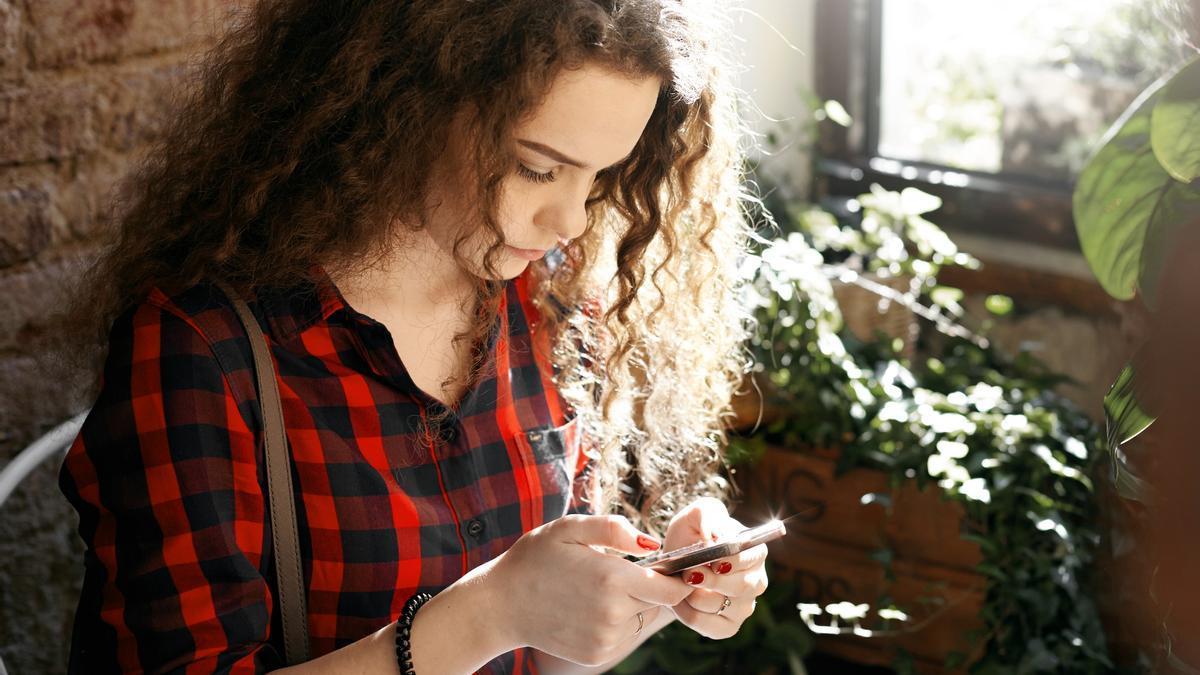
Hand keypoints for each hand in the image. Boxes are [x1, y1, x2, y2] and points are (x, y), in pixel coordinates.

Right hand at [488, 514, 692, 666]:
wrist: (500, 605)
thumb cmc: (534, 559)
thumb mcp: (569, 528)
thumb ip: (613, 528)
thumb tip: (651, 543)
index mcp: (612, 578)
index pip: (672, 588)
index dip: (677, 577)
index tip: (670, 566)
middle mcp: (614, 614)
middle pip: (660, 603)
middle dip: (653, 587)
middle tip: (625, 572)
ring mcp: (606, 639)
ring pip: (642, 619)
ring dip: (634, 604)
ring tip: (601, 589)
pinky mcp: (597, 655)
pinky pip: (624, 636)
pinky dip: (618, 622)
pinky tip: (591, 607)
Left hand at [662, 497, 768, 638]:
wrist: (673, 564)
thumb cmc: (690, 535)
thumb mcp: (695, 516)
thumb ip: (708, 514)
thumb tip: (717, 534)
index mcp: (755, 552)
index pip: (752, 557)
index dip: (732, 560)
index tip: (712, 560)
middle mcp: (756, 581)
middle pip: (741, 586)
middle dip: (711, 580)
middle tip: (688, 573)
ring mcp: (744, 607)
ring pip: (721, 606)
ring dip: (694, 595)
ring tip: (680, 583)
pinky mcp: (728, 627)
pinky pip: (709, 626)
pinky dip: (689, 614)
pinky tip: (680, 600)